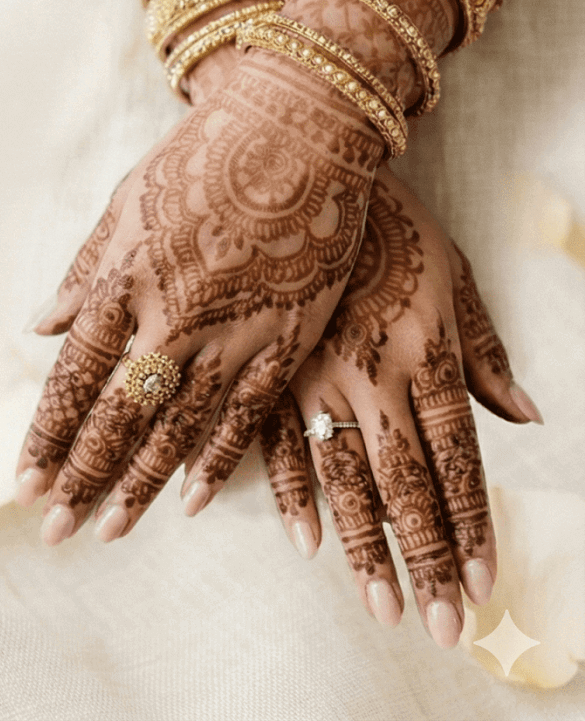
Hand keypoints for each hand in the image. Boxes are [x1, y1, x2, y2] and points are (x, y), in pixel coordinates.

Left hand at [15, 53, 383, 546]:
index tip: (24, 483)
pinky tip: (189, 501)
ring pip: (176, 432)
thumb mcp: (122, 209)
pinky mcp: (285, 339)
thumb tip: (41, 327)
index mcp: (120, 286)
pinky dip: (216, 461)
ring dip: (137, 486)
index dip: (48, 437)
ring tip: (107, 531)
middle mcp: (169, 322)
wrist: (294, 132)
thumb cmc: (198, 160)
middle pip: (116, 420)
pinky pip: (246, 418)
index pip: (73, 382)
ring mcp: (231, 335)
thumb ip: (83, 276)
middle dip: (81, 480)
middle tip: (52, 530)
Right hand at [255, 171, 537, 646]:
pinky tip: (307, 542)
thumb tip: (527, 417)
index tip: (481, 586)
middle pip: (405, 489)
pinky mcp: (262, 363)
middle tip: (442, 628)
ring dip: (364, 551)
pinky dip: (290, 495)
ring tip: (381, 608)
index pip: (456, 463)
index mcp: (424, 355)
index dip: (470, 528)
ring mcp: (311, 375)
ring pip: (343, 479)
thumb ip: (484, 353)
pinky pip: (274, 442)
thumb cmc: (388, 221)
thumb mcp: (452, 277)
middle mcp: (371, 376)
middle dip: (426, 564)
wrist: (302, 162)